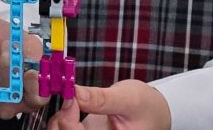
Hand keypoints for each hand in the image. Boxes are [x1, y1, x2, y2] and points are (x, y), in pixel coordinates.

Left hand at [47, 82, 171, 129]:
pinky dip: (61, 119)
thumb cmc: (146, 107)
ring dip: (59, 119)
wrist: (153, 111)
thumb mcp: (128, 99)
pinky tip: (71, 105)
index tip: (71, 96)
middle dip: (61, 120)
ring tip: (71, 100)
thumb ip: (101, 99)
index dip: (69, 120)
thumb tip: (73, 92)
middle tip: (68, 97)